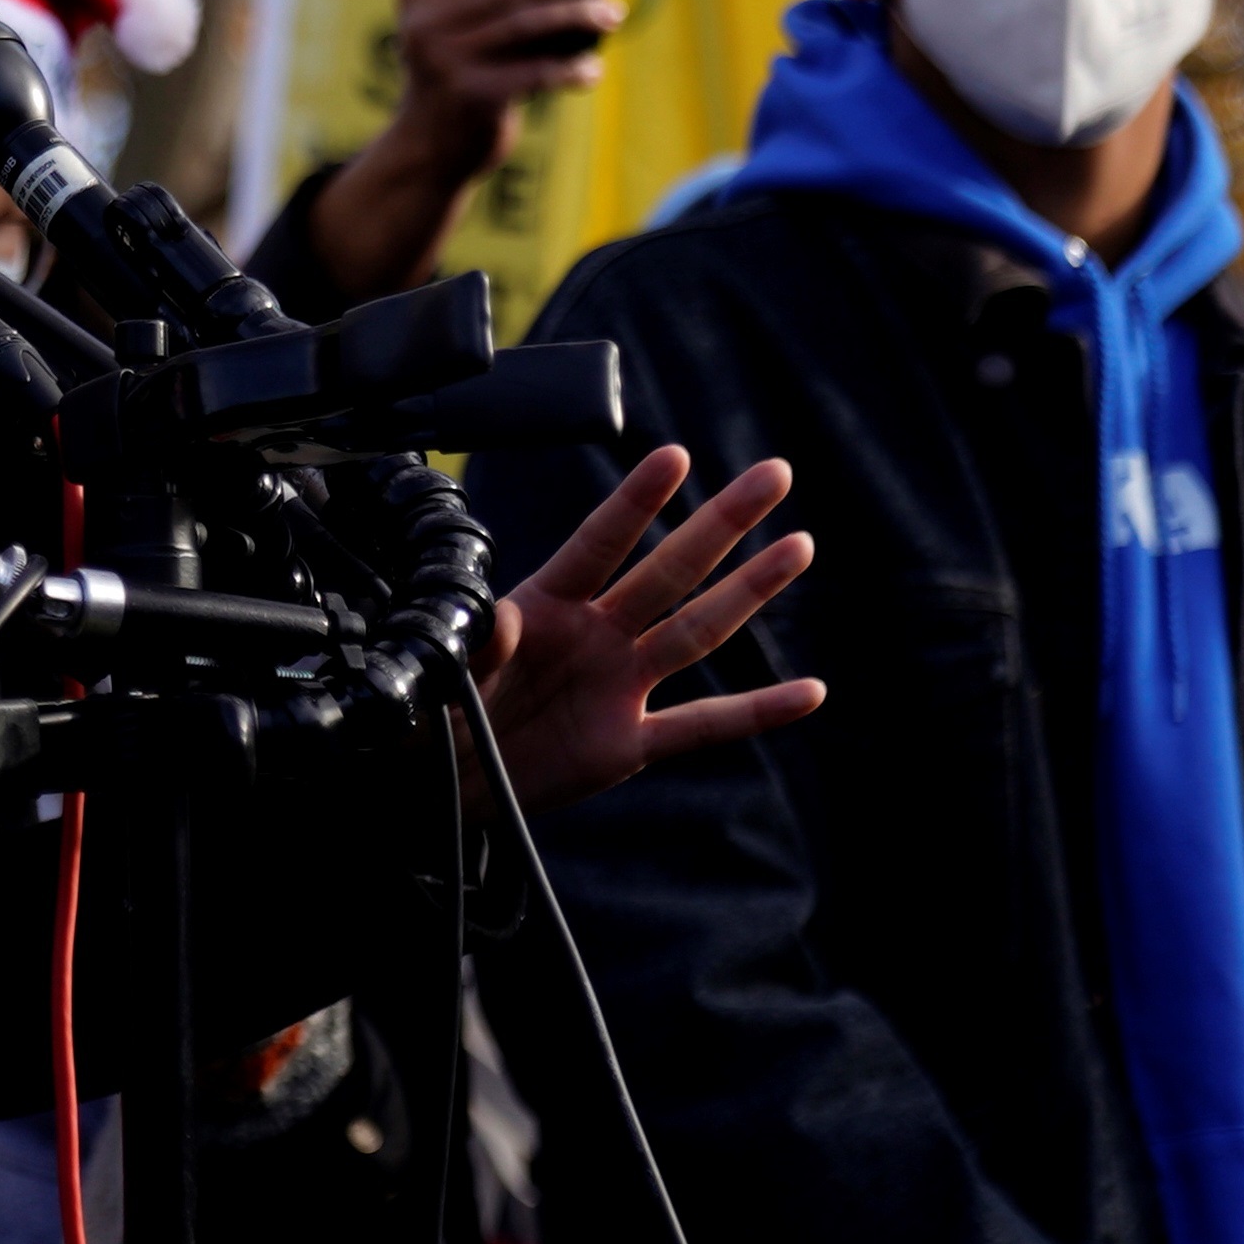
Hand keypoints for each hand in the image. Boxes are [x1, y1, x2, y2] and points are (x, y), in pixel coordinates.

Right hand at [307, 0, 625, 302]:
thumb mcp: (459, 28)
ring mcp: (444, 60)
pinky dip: (569, 68)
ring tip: (612, 13)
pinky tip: (592, 68)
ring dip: (577, 15)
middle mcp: (425, 22)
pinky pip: (534, 73)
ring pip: (526, 24)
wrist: (430, 148)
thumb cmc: (461, 73)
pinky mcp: (471, 97)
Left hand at [469, 445, 824, 818]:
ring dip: (750, 590)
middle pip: (670, 570)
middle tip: (773, 474)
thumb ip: (478, 645)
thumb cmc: (434, 714)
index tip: (676, 456)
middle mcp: (594, 634)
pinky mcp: (630, 744)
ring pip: (699, 631)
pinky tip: (810, 692)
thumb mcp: (443, 674)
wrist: (439, 787)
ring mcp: (619, 685)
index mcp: (544, 605)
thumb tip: (505, 616)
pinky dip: (758, 711)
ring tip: (799, 544)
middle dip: (721, 522)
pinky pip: (705, 725)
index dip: (637, 502)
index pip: (600, 542)